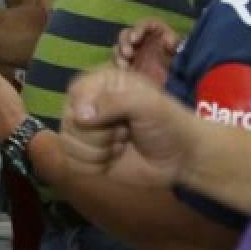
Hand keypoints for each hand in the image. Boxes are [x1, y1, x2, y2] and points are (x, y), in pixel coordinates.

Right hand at [61, 67, 198, 188]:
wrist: (182, 157)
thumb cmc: (167, 123)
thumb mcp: (146, 104)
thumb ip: (112, 102)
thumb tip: (79, 117)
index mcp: (100, 84)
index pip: (75, 92)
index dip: (88, 109)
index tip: (116, 120)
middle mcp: (87, 105)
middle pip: (69, 121)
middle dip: (101, 134)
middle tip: (126, 131)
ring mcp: (85, 132)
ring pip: (69, 144)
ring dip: (100, 151)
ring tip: (122, 144)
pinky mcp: (86, 156)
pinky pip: (73, 163)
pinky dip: (96, 165)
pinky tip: (114, 158)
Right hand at [114, 19, 179, 87]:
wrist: (180, 84)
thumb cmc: (181, 65)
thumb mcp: (181, 54)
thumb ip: (174, 45)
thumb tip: (166, 40)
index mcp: (156, 33)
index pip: (144, 25)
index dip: (137, 29)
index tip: (134, 39)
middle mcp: (143, 40)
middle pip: (128, 34)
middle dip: (125, 42)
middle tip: (128, 53)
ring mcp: (135, 52)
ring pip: (121, 47)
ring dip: (119, 53)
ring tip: (124, 64)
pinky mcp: (130, 64)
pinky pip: (119, 61)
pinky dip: (119, 64)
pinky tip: (124, 70)